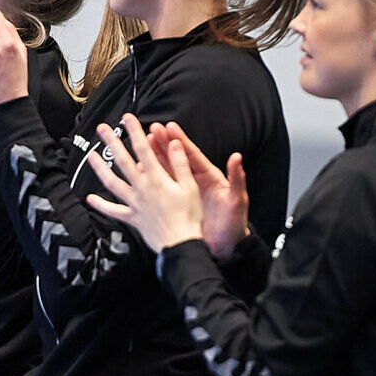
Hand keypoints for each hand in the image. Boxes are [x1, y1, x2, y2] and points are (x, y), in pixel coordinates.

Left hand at [82, 113, 203, 251]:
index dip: (134, 132)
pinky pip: (113, 211)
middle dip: (112, 142)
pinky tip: (89, 199)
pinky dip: (101, 205)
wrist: (180, 244)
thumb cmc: (189, 217)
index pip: (143, 150)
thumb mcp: (190, 187)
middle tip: (102, 129)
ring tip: (91, 156)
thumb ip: (180, 164)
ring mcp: (134, 203)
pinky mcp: (132, 218)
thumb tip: (174, 144)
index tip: (127, 118)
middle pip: (123, 161)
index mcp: (157, 179)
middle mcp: (142, 189)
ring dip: (100, 169)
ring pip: (112, 183)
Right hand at [149, 122, 249, 260]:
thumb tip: (237, 158)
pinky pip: (161, 190)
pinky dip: (150, 181)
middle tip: (151, 130)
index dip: (180, 140)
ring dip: (154, 158)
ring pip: (165, 171)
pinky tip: (138, 174)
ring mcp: (184, 193)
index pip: (192, 154)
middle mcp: (194, 182)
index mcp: (209, 177)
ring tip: (141, 145)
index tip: (170, 127)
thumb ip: (236, 179)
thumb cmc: (234, 223)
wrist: (225, 247)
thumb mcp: (237, 200)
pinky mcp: (176, 205)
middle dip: (163, 143)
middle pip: (176, 158)